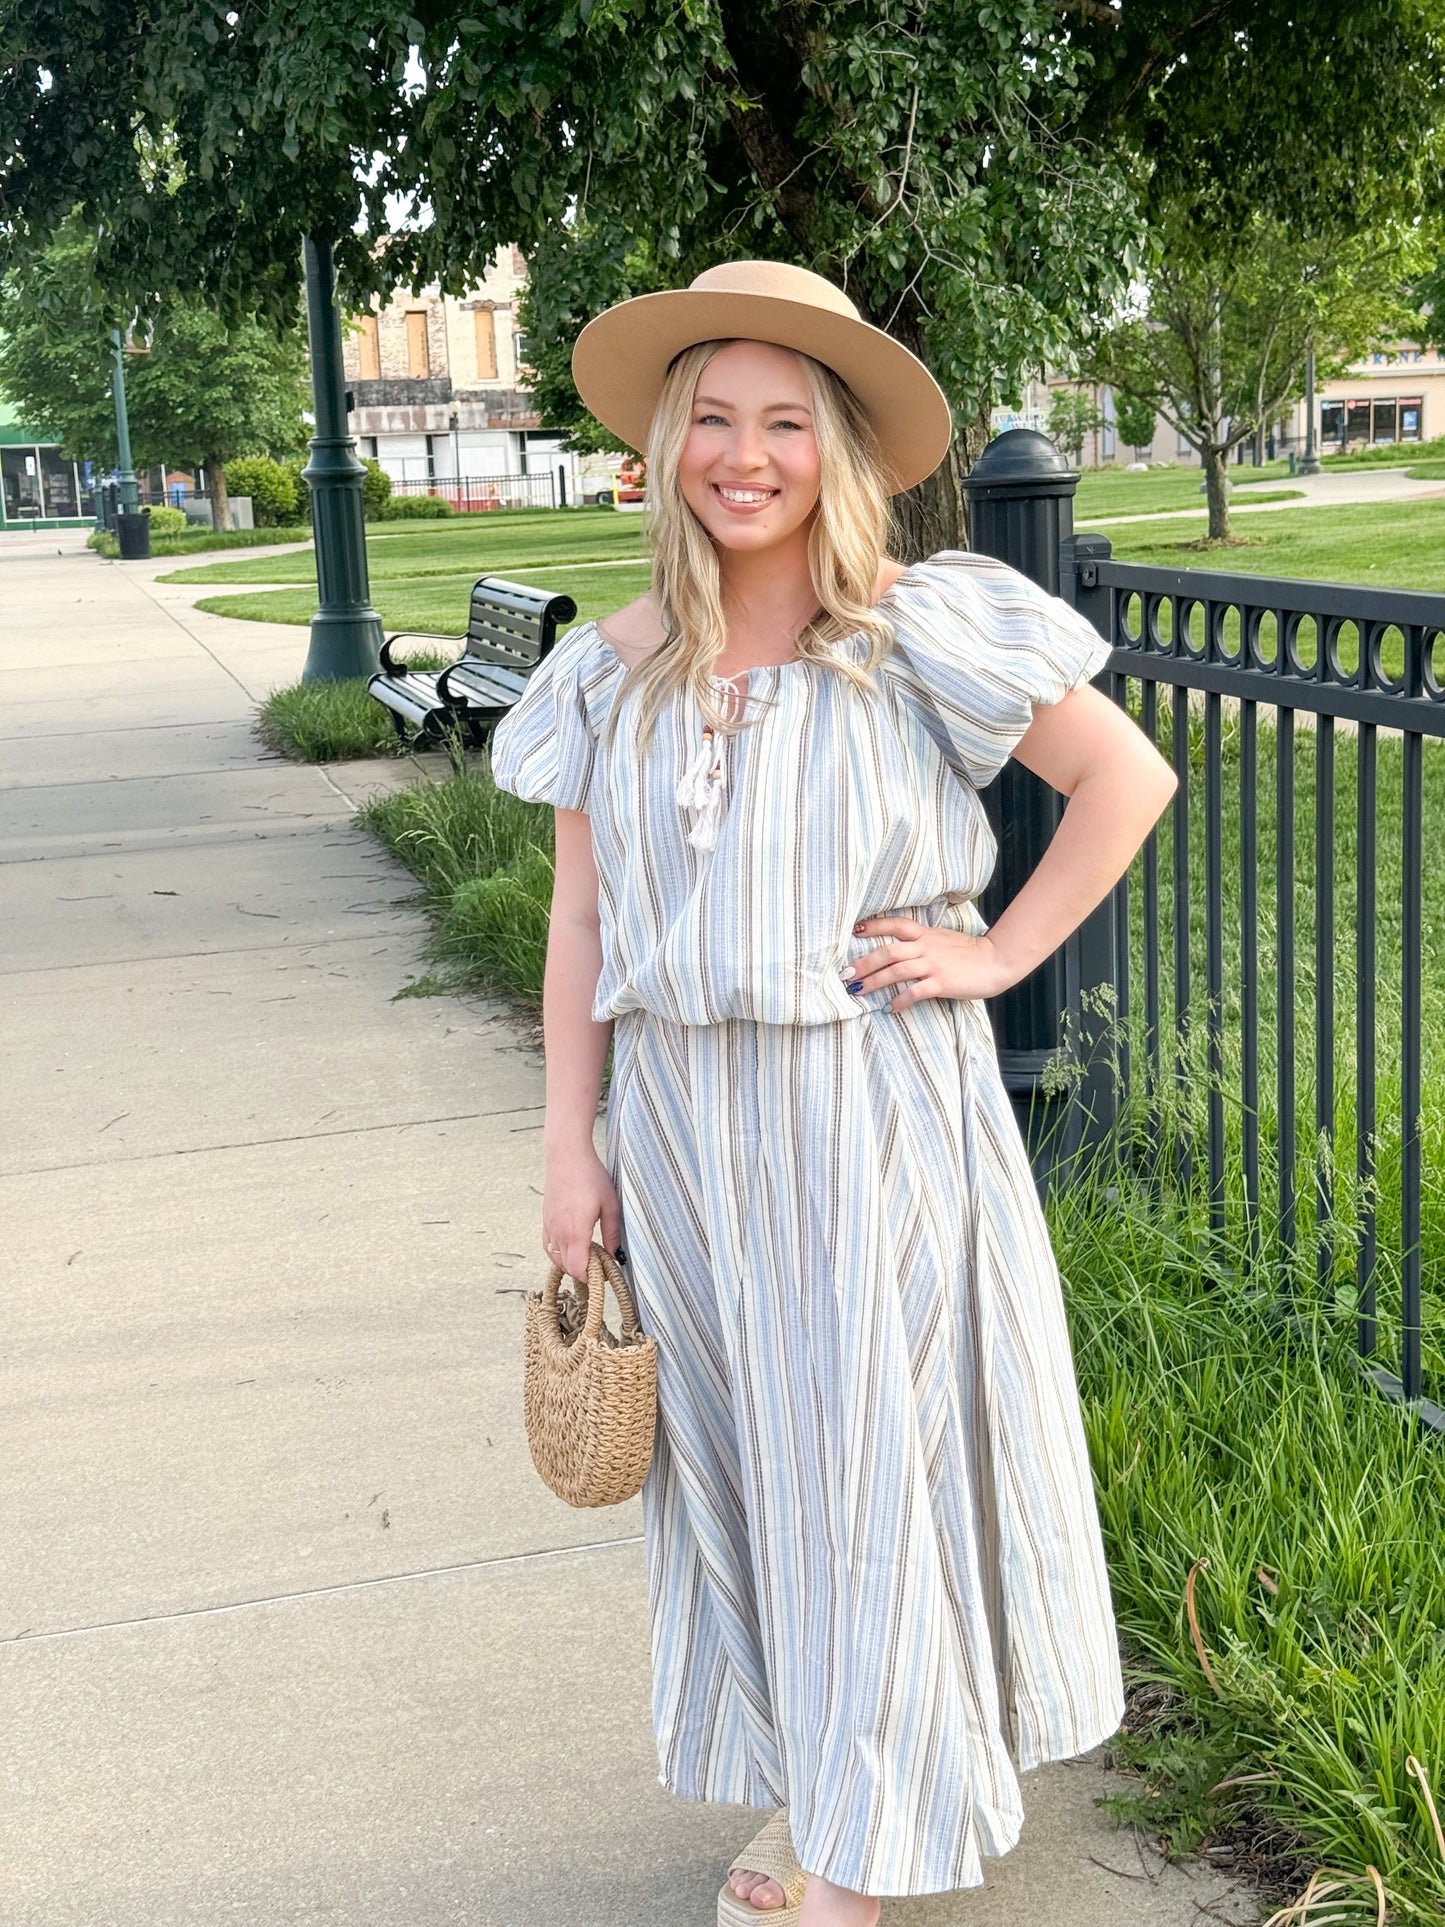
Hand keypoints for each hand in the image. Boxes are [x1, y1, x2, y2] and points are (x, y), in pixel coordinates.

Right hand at [542, 1143, 624, 1282]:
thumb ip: (612, 1234)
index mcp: (575, 1232)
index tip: (604, 1275)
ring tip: (587, 1258)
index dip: (590, 1278)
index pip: (577, 1269)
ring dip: (570, 1264)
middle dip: (583, 1272)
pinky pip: (548, 1246)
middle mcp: (558, 1233)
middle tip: (600, 1267)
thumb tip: (615, 1255)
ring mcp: (549, 1227)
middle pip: (567, 1267)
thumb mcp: (610, 1205)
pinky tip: (570, 1249)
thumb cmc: (590, 1177)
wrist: (566, 1156)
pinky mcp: (545, 1220)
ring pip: (556, 1258)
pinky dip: (558, 1254)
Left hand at [847, 914, 1016, 1011]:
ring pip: (896, 971)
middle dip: (864, 963)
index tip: (855, 930)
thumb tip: (898, 949)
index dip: (874, 926)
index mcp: (925, 934)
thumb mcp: (941, 938)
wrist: (995, 961)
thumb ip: (921, 941)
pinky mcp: (941, 983)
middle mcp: (926, 947)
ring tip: (858, 991)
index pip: (895, 924)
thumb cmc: (968, 952)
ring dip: (874, 981)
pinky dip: (900, 1000)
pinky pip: (915, 992)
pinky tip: (890, 1008)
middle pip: (888, 951)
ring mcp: (933, 965)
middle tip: (845, 974)